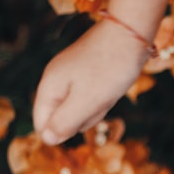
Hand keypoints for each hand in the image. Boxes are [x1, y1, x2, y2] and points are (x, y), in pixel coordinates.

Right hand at [32, 19, 149, 145]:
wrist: (131, 34)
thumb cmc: (110, 69)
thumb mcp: (87, 100)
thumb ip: (65, 121)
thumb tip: (47, 140)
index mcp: (49, 86)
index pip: (42, 123)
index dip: (62, 130)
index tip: (86, 116)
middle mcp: (56, 81)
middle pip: (64, 118)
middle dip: (85, 116)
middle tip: (100, 97)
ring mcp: (72, 76)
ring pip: (82, 109)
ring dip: (98, 106)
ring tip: (108, 89)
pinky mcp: (89, 74)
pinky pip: (94, 97)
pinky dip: (105, 97)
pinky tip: (113, 86)